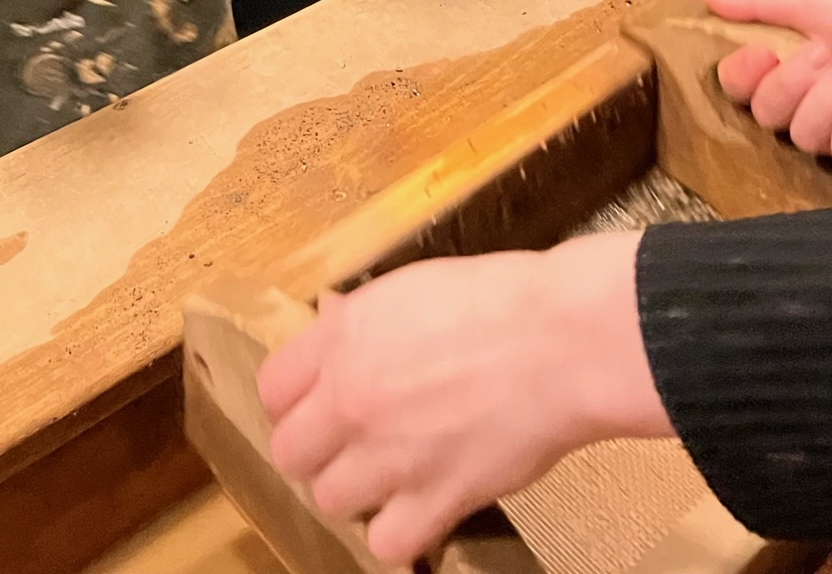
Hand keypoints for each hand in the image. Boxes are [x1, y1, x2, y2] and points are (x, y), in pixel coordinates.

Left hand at [258, 237, 668, 566]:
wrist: (559, 340)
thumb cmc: (498, 300)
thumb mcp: (409, 288)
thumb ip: (360, 322)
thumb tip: (331, 330)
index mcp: (343, 338)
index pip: (272, 389)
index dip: (295, 401)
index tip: (319, 404)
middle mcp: (352, 398)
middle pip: (290, 453)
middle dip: (319, 451)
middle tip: (355, 443)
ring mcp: (390, 454)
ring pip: (330, 500)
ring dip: (359, 492)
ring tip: (394, 473)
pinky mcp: (435, 499)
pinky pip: (387, 543)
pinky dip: (403, 533)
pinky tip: (425, 506)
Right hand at [703, 0, 831, 172]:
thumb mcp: (818, 1)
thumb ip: (759, 2)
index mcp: (789, 61)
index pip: (739, 86)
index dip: (742, 76)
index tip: (760, 53)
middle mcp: (807, 99)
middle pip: (766, 114)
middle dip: (795, 83)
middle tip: (828, 53)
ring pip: (802, 136)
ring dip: (831, 99)